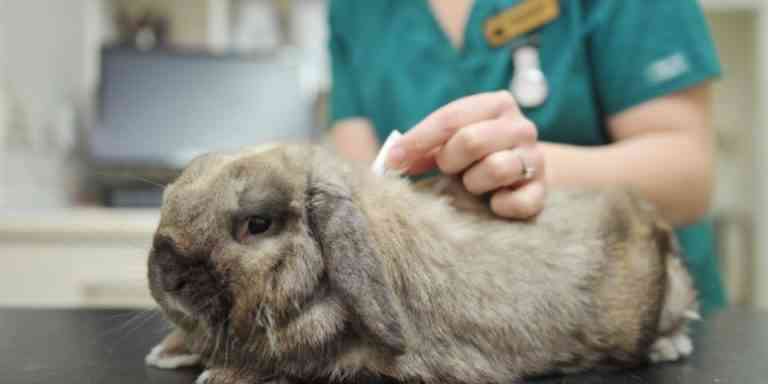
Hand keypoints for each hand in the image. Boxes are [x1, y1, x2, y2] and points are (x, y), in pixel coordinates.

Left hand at [387, 91, 546, 218]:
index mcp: (496, 104)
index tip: (393, 159)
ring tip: (472, 184)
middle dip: (449, 160)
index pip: (452, 117)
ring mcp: (536, 159)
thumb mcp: (447, 142)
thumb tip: (391, 160)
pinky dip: (500, 206)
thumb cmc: (473, 156)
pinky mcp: (542, 191)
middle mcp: (521, 127)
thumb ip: (421, 147)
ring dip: (473, 183)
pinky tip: (493, 203)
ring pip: (496, 169)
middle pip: (472, 140)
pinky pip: (519, 202)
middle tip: (448, 170)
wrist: (519, 177)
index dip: (419, 139)